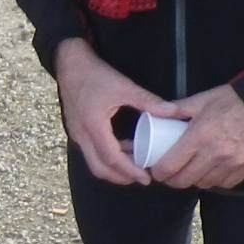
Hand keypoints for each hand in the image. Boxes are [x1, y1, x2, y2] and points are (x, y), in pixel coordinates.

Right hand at [53, 39, 174, 186]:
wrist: (70, 65)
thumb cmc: (95, 75)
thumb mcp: (124, 86)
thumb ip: (148, 101)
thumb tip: (173, 112)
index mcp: (93, 126)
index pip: (112, 158)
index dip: (130, 171)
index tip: (146, 178)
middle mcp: (81, 135)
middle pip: (99, 168)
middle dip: (121, 177)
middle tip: (141, 178)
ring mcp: (76, 135)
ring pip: (93, 163)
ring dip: (113, 169)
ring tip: (134, 165)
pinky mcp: (76, 132)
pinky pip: (90, 153)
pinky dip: (106, 158)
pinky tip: (122, 149)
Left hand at [150, 84, 243, 189]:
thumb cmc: (230, 100)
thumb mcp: (201, 100)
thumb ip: (176, 108)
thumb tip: (153, 112)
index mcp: (200, 136)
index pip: (171, 165)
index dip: (159, 172)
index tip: (156, 170)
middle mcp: (215, 153)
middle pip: (185, 180)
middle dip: (173, 180)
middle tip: (170, 174)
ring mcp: (232, 163)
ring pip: (204, 184)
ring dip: (194, 181)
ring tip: (190, 171)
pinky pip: (224, 184)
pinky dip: (214, 181)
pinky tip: (210, 172)